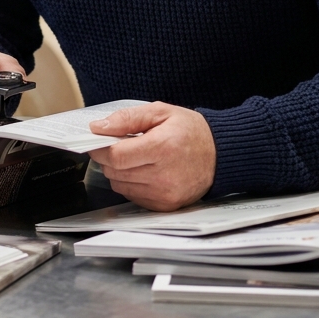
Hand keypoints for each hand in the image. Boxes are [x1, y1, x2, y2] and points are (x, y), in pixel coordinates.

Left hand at [87, 102, 215, 211]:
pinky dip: (131, 184)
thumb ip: (127, 118)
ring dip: (119, 171)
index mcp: (162, 148)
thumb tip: (99, 127)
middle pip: (115, 172)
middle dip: (109, 158)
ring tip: (136, 157)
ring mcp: (165, 194)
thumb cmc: (191, 132)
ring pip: (120, 186)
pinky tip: (145, 171)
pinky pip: (132, 196)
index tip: (98, 141)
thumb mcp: (160, 112)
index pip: (116, 156)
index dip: (100, 149)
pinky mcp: (165, 205)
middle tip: (120, 146)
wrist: (220, 154)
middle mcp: (164, 175)